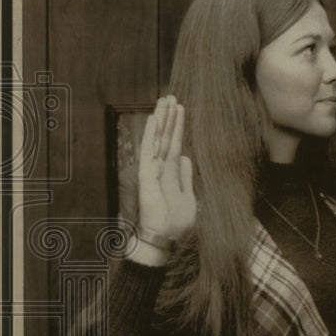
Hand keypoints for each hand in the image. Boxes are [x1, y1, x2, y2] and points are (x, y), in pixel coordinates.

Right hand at [136, 95, 196, 243]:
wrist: (166, 240)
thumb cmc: (176, 221)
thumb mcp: (188, 195)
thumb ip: (185, 176)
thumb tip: (185, 157)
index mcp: (170, 171)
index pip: (174, 143)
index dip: (177, 126)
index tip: (180, 108)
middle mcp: (160, 168)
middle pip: (165, 137)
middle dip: (168, 117)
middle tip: (170, 95)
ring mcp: (152, 171)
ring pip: (157, 140)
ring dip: (161, 120)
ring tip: (164, 100)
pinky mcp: (147, 177)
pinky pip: (148, 151)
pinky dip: (150, 135)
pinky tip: (153, 119)